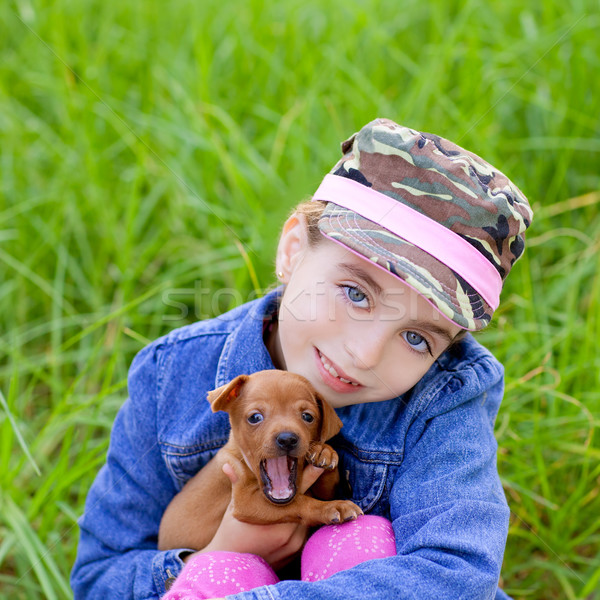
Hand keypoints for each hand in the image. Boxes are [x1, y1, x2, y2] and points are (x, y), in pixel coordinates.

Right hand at [184, 462, 323, 570]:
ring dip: (305, 504)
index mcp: (276, 512)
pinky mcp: (296, 551)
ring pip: (307, 515)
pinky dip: (300, 519)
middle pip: (310, 501)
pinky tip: (293, 513)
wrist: (232, 566)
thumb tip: (228, 462)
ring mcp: (295, 541)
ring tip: (300, 494)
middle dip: (315, 487)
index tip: (320, 461)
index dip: (311, 472)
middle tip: (324, 469)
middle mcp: (290, 527)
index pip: (300, 487)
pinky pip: (304, 529)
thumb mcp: (236, 503)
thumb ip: (238, 480)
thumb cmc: (232, 530)